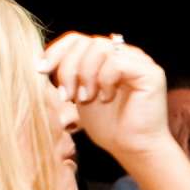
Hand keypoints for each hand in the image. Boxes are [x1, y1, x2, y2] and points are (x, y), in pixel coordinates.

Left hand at [40, 33, 167, 165]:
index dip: (56, 51)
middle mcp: (123, 54)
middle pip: (85, 42)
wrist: (132, 149)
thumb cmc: (108, 127)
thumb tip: (39, 59)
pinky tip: (107, 97)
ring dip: (86, 74)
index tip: (40, 70)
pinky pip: (117, 62)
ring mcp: (138, 60)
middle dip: (69, 68)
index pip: (76, 40)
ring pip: (100, 47)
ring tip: (86, 98)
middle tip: (67, 96)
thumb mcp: (78, 95)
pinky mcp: (150, 71)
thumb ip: (68, 74)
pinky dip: (105, 80)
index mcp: (106, 58)